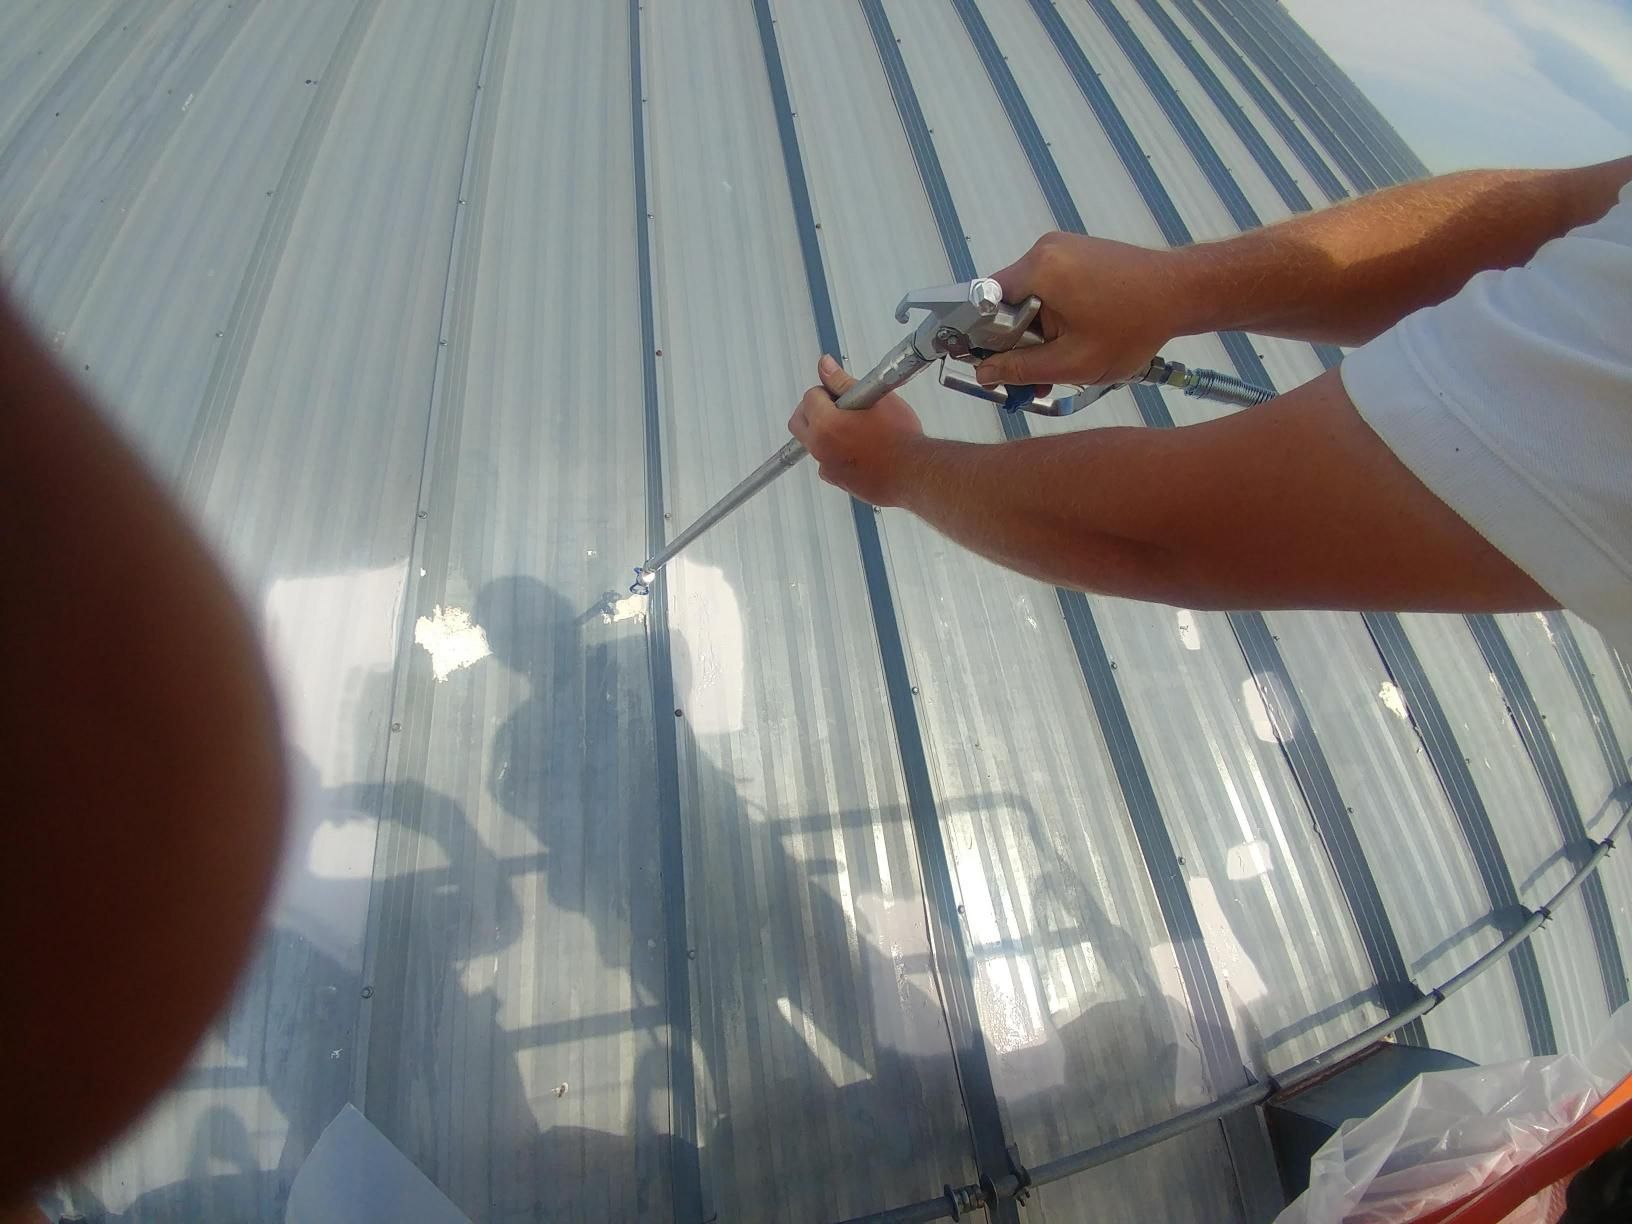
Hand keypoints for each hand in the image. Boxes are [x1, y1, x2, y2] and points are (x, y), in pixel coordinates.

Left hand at [789, 354, 925, 506]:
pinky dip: (835, 454)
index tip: (841, 394)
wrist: (913, 471)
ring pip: (812, 443)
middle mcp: (820, 447)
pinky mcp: (838, 481)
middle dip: (812, 411)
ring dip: (824, 433)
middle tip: (835, 407)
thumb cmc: (899, 437)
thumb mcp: (873, 398)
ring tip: (853, 428)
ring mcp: (827, 467)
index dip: (826, 391)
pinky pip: (827, 463)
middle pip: (799, 423)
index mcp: (825, 424)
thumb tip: (825, 366)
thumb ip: (842, 381)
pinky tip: (857, 449)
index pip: (809, 397)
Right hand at [974, 232, 1197, 389]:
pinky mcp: (1079, 252)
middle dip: (1017, 342)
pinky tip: (1076, 338)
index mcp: (1039, 269)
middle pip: (1007, 302)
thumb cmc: (1135, 326)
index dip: (982, 338)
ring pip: (1030, 297)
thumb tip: (984, 373)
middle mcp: (1045, 249)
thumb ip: (1022, 369)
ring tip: (1064, 359)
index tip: (992, 364)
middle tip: (1036, 375)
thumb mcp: (1074, 361)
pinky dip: (1055, 315)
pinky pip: (1050, 287)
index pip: (984, 303)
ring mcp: (1064, 247)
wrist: (1183, 292)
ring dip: (1038, 332)